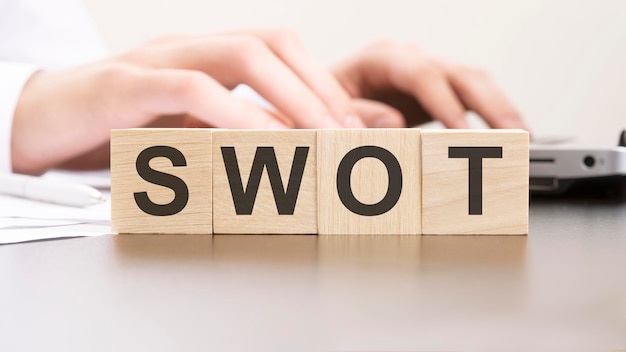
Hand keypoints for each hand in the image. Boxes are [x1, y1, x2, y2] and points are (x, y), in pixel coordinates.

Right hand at [12, 29, 363, 173]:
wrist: (36, 121)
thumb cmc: (117, 127)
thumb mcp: (187, 129)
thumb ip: (235, 131)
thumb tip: (295, 145)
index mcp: (206, 55)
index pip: (280, 49)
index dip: (323, 82)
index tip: (355, 124)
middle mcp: (189, 48)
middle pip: (271, 42)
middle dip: (319, 87)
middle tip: (348, 133)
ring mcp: (157, 60)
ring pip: (239, 56)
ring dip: (289, 97)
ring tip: (321, 138)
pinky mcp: (125, 86)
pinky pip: (189, 89)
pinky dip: (231, 115)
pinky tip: (258, 143)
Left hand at [332, 40, 528, 129]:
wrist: (322, 102)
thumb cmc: (321, 106)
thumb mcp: (326, 111)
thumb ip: (355, 115)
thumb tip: (392, 122)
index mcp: (379, 59)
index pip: (421, 74)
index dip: (446, 104)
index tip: (464, 134)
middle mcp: (407, 59)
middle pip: (458, 72)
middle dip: (490, 105)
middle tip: (512, 136)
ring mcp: (423, 72)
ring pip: (473, 81)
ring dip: (500, 109)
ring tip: (522, 138)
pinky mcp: (434, 91)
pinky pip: (471, 97)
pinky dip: (491, 116)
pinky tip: (508, 135)